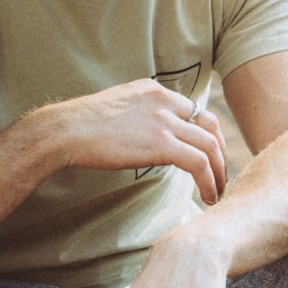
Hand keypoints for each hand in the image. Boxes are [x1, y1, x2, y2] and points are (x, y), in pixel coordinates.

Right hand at [51, 79, 226, 204]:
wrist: (66, 130)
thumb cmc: (81, 125)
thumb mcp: (117, 107)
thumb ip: (138, 114)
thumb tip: (144, 133)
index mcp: (154, 91)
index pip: (195, 110)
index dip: (208, 135)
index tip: (209, 156)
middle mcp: (165, 102)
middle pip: (210, 126)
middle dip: (220, 153)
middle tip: (221, 176)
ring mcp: (164, 121)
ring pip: (210, 146)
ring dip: (219, 172)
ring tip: (218, 193)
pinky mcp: (161, 143)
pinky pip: (199, 163)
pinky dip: (209, 181)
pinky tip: (208, 196)